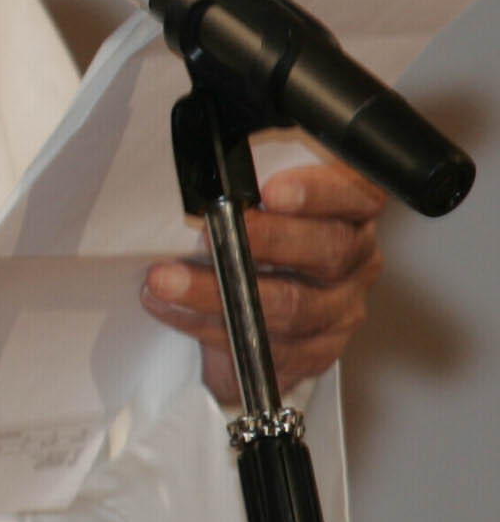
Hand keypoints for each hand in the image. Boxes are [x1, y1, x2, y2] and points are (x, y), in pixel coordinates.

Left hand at [141, 151, 386, 405]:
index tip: (270, 192)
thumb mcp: (257, 197)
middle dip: (264, 242)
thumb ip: (247, 180)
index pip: (355, 192)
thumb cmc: (255, 234)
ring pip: (291, 307)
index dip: (319, 191)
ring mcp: (339, 311)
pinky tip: (173, 310)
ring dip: (219, 293)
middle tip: (210, 234)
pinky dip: (210, 327)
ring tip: (167, 280)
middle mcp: (354, 260)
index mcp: (350, 211)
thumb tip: (200, 167)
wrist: (255, 303)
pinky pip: (266, 348)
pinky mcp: (313, 353)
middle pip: (327, 250)